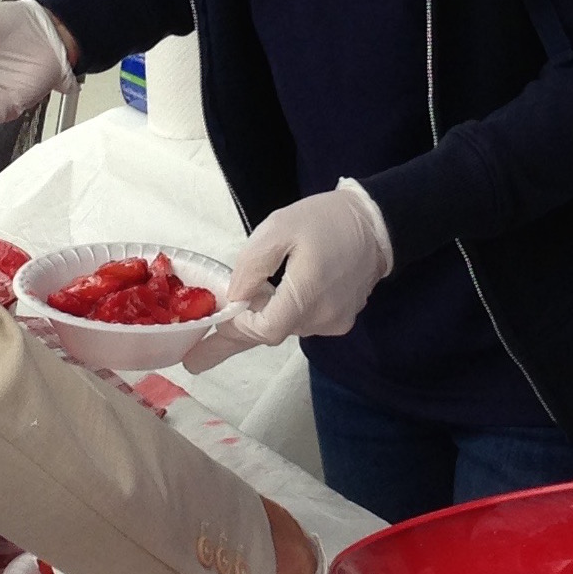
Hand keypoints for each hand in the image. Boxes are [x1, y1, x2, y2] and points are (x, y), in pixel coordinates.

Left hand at [224, 181, 392, 344]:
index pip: (264, 331)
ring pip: (285, 328)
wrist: (375, 223)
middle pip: (271, 332)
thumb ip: (251, 266)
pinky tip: (276, 295)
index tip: (215, 320)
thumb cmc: (325, 220)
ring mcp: (334, 322)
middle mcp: (322, 317)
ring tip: (241, 305)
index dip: (236, 327)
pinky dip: (283, 313)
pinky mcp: (339, 320)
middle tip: (197, 353)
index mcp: (307, 295)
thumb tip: (233, 299)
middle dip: (239, 330)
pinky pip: (301, 323)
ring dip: (263, 318)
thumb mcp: (278, 229)